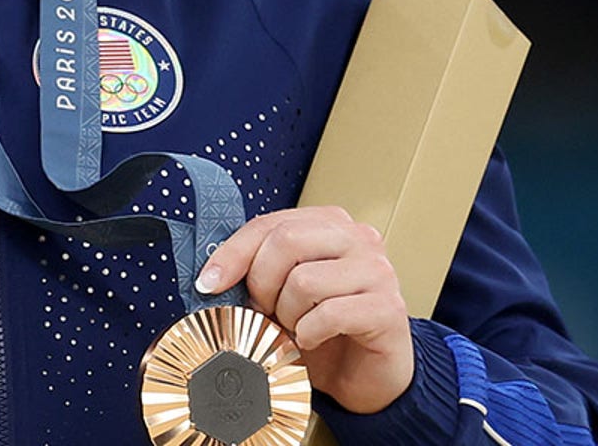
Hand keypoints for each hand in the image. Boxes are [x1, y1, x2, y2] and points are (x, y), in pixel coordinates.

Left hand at [196, 205, 412, 414]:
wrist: (365, 374)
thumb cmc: (321, 329)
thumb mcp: (281, 291)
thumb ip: (256, 271)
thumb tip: (212, 275)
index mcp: (329, 223)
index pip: (268, 224)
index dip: (232, 254)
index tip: (210, 283)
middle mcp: (358, 238)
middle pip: (285, 242)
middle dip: (262, 284)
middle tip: (266, 311)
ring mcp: (378, 271)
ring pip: (304, 280)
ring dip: (288, 314)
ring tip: (295, 326)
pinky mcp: (388, 307)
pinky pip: (328, 314)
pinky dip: (309, 333)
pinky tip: (313, 339)